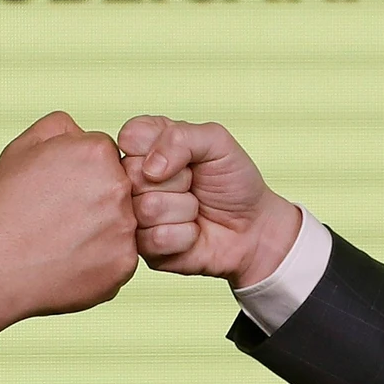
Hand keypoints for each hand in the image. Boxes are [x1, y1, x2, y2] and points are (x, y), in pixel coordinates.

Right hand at [0, 112, 136, 347]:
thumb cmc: (2, 208)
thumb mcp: (22, 148)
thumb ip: (60, 127)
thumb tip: (83, 132)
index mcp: (98, 153)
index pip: (104, 156)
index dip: (79, 174)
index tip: (57, 191)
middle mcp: (119, 187)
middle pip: (117, 188)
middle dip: (94, 200)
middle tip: (59, 218)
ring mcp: (125, 228)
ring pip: (120, 223)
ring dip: (99, 230)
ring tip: (62, 241)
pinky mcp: (124, 264)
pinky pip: (119, 257)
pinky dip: (99, 261)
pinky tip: (69, 262)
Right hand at [116, 116, 300, 287]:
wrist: (253, 227)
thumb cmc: (233, 181)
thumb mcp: (216, 142)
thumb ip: (180, 137)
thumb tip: (150, 168)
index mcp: (145, 146)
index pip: (130, 136)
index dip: (160, 147)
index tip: (186, 158)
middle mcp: (134, 179)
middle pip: (134, 175)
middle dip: (178, 180)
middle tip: (193, 184)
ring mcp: (136, 214)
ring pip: (147, 208)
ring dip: (185, 209)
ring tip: (195, 208)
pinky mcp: (144, 247)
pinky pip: (156, 239)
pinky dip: (185, 235)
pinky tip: (192, 231)